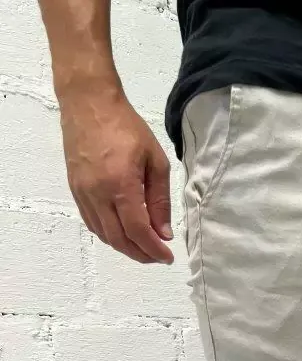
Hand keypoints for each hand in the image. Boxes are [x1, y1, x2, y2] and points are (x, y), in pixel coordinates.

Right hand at [60, 89, 173, 264]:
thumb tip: (163, 233)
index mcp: (120, 185)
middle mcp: (98, 194)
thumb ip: (159, 200)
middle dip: (141, 254)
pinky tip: (123, 235)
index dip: (154, 250)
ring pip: (104, 235)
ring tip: (144, 248)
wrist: (88, 104)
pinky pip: (92, 223)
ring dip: (125, 248)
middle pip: (119, 239)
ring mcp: (83, 194)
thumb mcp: (155, 161)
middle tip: (158, 256)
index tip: (167, 257)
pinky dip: (109, 235)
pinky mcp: (75, 191)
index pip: (137, 231)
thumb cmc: (126, 128)